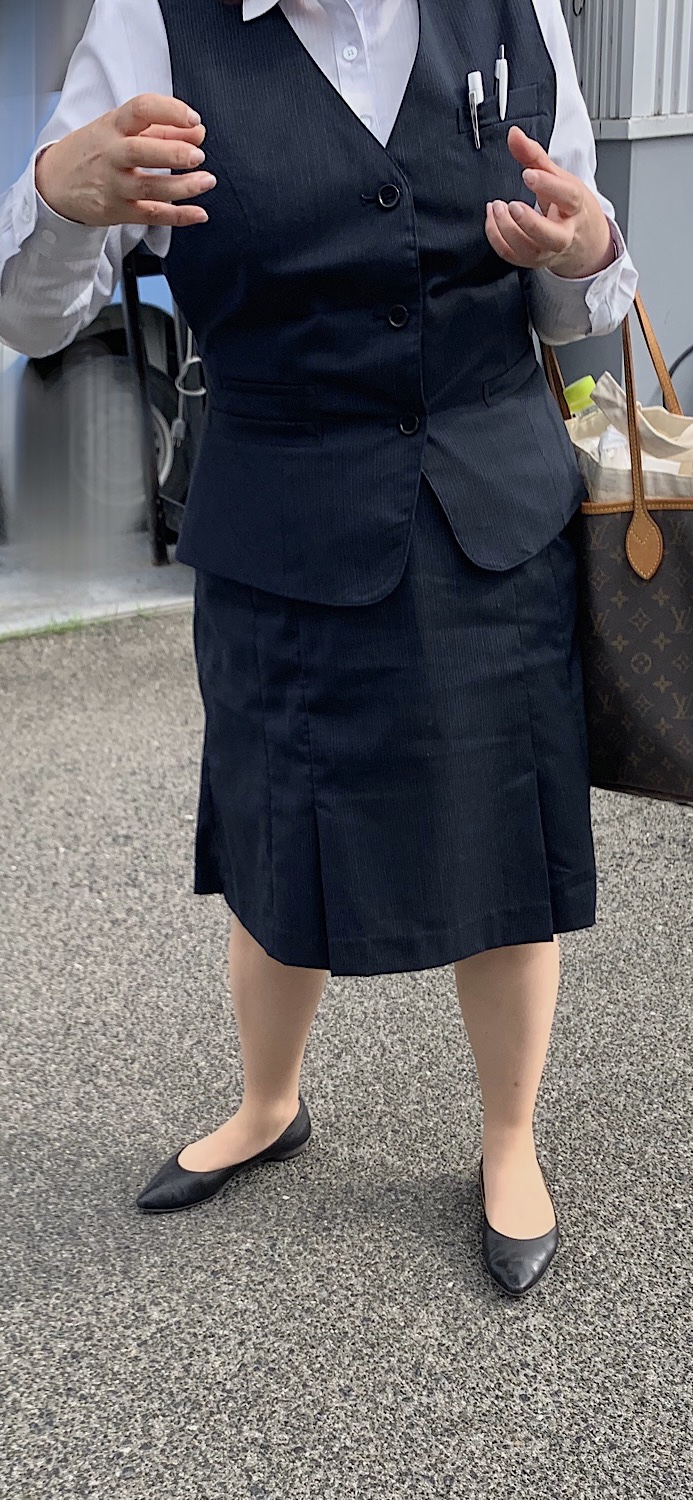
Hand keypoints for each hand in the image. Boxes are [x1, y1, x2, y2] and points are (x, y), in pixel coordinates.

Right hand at [34, 94, 215, 227]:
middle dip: (174, 152)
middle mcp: (111, 154)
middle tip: (198, 155)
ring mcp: (113, 185)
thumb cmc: (92, 152)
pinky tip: (199, 213)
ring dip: (183, 186)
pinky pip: (152, 214)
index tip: (193, 119)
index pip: (141, 109)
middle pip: (142, 151)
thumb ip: (161, 130)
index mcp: (112, 126)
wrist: (54, 184)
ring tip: (207, 181)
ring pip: (150, 187)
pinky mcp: (118, 211)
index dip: (170, 111)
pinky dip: (178, 216)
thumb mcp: (118, 130)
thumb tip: (198, 131)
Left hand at [484, 126, 614, 278]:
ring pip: (528, 249)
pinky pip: (512, 256)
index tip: (528, 174)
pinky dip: (497, 238)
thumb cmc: (573, 209)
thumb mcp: (560, 178)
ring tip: (496, 207)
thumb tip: (514, 135)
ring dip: (507, 230)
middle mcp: (564, 234)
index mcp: (577, 207)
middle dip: (529, 222)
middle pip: (550, 236)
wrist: (585, 243)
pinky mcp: (532, 261)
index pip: (568, 197)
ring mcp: (547, 251)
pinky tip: (492, 219)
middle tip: (511, 205)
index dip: (548, 185)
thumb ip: (535, 156)